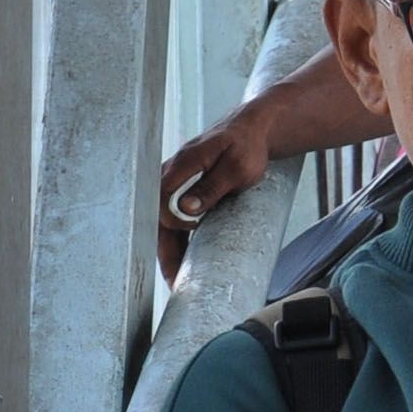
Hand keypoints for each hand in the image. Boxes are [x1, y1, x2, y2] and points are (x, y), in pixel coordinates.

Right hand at [158, 101, 277, 276]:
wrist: (254, 129)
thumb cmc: (247, 146)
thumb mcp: (236, 168)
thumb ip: (210, 188)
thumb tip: (185, 210)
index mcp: (182, 166)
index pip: (162, 203)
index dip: (173, 224)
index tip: (192, 233)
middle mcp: (172, 173)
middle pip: (158, 218)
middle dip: (164, 252)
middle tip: (173, 282)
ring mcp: (176, 180)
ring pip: (164, 221)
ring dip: (169, 249)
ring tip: (176, 279)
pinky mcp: (184, 187)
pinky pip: (174, 216)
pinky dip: (178, 239)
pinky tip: (183, 258)